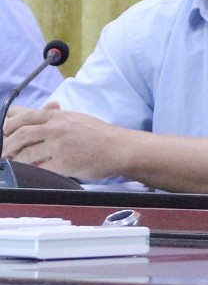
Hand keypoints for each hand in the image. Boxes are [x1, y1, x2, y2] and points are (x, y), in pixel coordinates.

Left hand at [3, 103, 127, 181]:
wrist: (119, 148)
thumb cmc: (98, 134)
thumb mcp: (74, 117)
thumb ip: (52, 116)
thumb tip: (26, 114)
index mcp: (58, 115)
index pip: (23, 117)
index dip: (8, 126)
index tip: (5, 133)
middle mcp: (56, 128)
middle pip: (20, 134)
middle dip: (8, 145)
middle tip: (6, 152)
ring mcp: (59, 146)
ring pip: (25, 154)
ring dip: (17, 160)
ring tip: (16, 163)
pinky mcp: (62, 164)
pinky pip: (38, 168)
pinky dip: (32, 170)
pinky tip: (33, 169)